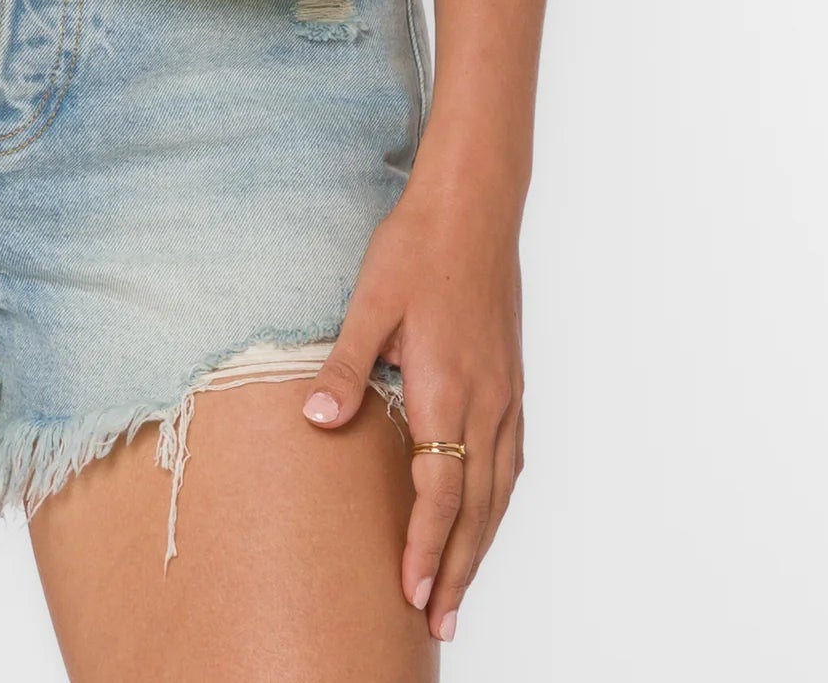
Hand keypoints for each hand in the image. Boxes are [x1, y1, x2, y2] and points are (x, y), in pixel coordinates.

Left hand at [299, 172, 524, 644]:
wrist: (473, 205)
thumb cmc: (416, 247)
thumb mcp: (368, 301)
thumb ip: (344, 366)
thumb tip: (316, 421)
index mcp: (446, 389)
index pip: (440, 493)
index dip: (427, 549)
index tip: (414, 595)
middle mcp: (485, 402)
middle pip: (476, 508)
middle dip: (458, 570)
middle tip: (440, 623)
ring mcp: (505, 393)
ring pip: (500, 490)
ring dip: (481, 545)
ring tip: (462, 589)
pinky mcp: (511, 381)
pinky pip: (512, 460)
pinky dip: (498, 502)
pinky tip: (486, 515)